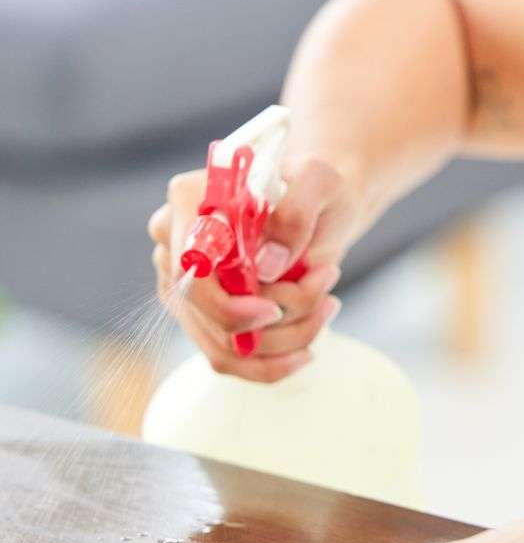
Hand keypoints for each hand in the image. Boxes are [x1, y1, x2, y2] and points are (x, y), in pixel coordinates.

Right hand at [147, 153, 362, 380]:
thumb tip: (267, 265)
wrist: (320, 202)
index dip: (225, 304)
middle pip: (203, 314)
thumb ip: (296, 212)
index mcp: (191, 199)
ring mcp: (186, 283)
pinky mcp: (203, 313)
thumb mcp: (321, 181)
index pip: (187, 270)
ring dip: (286, 338)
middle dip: (271, 323)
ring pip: (222, 345)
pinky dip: (275, 361)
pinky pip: (229, 359)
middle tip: (325, 301)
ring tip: (328, 303)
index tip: (274, 311)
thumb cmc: (316, 186)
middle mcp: (175, 242)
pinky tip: (309, 346)